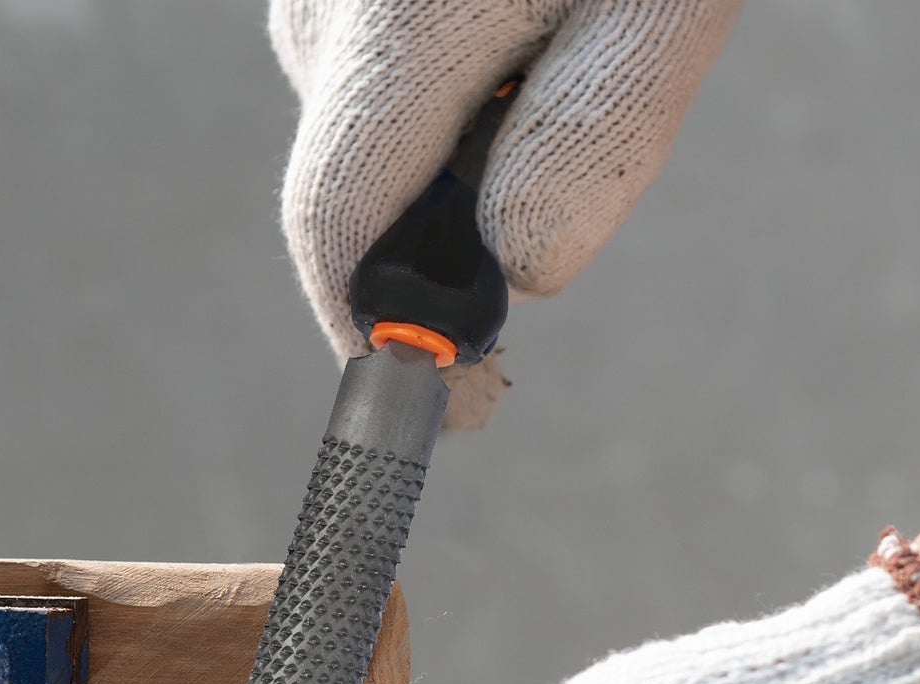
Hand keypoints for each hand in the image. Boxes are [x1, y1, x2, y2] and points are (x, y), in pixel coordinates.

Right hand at [272, 0, 741, 423]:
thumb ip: (593, 144)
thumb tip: (519, 276)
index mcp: (395, 27)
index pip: (338, 231)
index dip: (382, 342)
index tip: (456, 408)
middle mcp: (326, 12)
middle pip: (353, 198)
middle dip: (436, 256)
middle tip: (541, 235)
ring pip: (365, 142)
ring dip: (450, 168)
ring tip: (547, 79)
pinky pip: (371, 87)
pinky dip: (440, 112)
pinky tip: (508, 45)